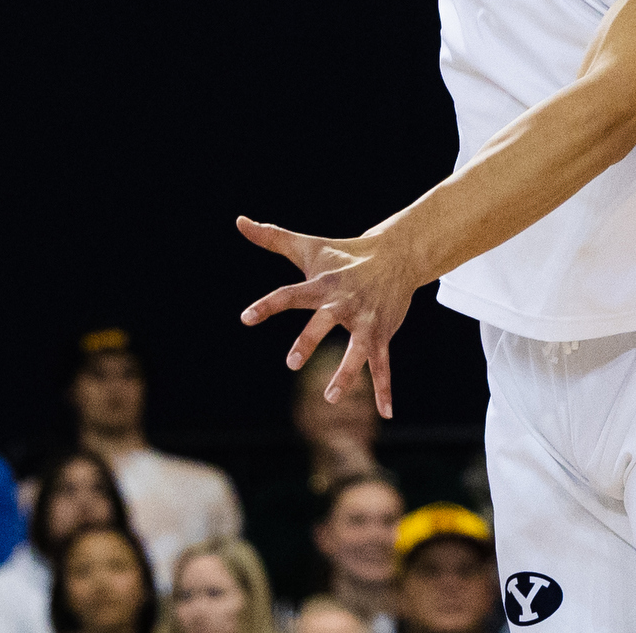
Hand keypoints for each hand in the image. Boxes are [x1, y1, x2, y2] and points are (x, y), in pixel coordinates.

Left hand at [236, 215, 422, 418]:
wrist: (396, 256)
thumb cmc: (344, 254)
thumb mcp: (308, 247)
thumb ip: (272, 238)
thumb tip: (240, 221)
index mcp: (321, 285)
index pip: (289, 295)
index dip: (267, 305)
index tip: (245, 318)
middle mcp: (343, 303)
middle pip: (323, 322)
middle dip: (309, 340)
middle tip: (291, 362)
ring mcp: (365, 321)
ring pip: (357, 350)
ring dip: (347, 373)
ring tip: (331, 398)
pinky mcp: (382, 334)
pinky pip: (383, 365)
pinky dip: (385, 390)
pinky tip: (386, 414)